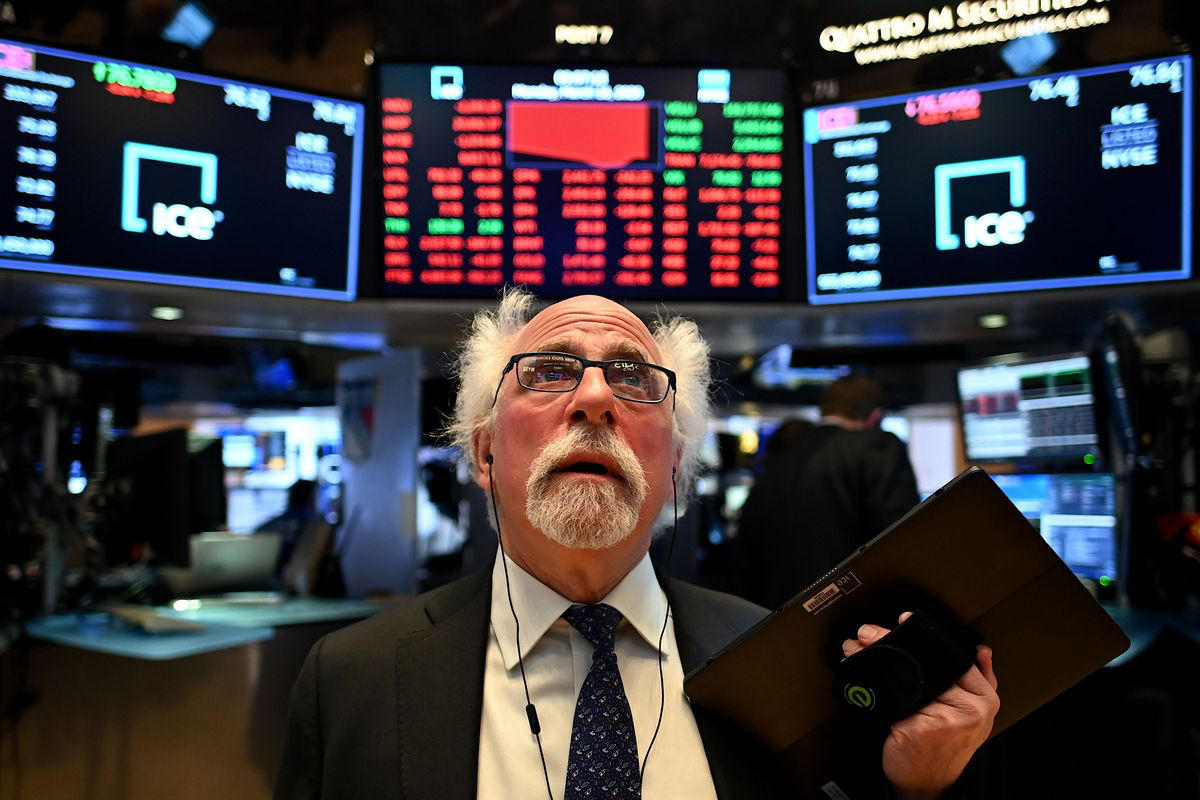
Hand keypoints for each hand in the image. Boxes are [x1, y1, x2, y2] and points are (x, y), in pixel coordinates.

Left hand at [841, 612, 999, 799]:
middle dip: (891, 641)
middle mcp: (970, 709)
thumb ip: (978, 681)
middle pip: (926, 663)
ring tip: (857, 650)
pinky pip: (892, 697)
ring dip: (874, 658)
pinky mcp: (920, 728)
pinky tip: (859, 673)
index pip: (953, 656)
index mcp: (984, 700)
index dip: (925, 637)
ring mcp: (946, 719)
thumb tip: (982, 649)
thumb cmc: (942, 748)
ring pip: (905, 675)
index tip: (903, 621)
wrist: (927, 786)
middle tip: (869, 633)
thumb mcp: (969, 714)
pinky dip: (871, 682)